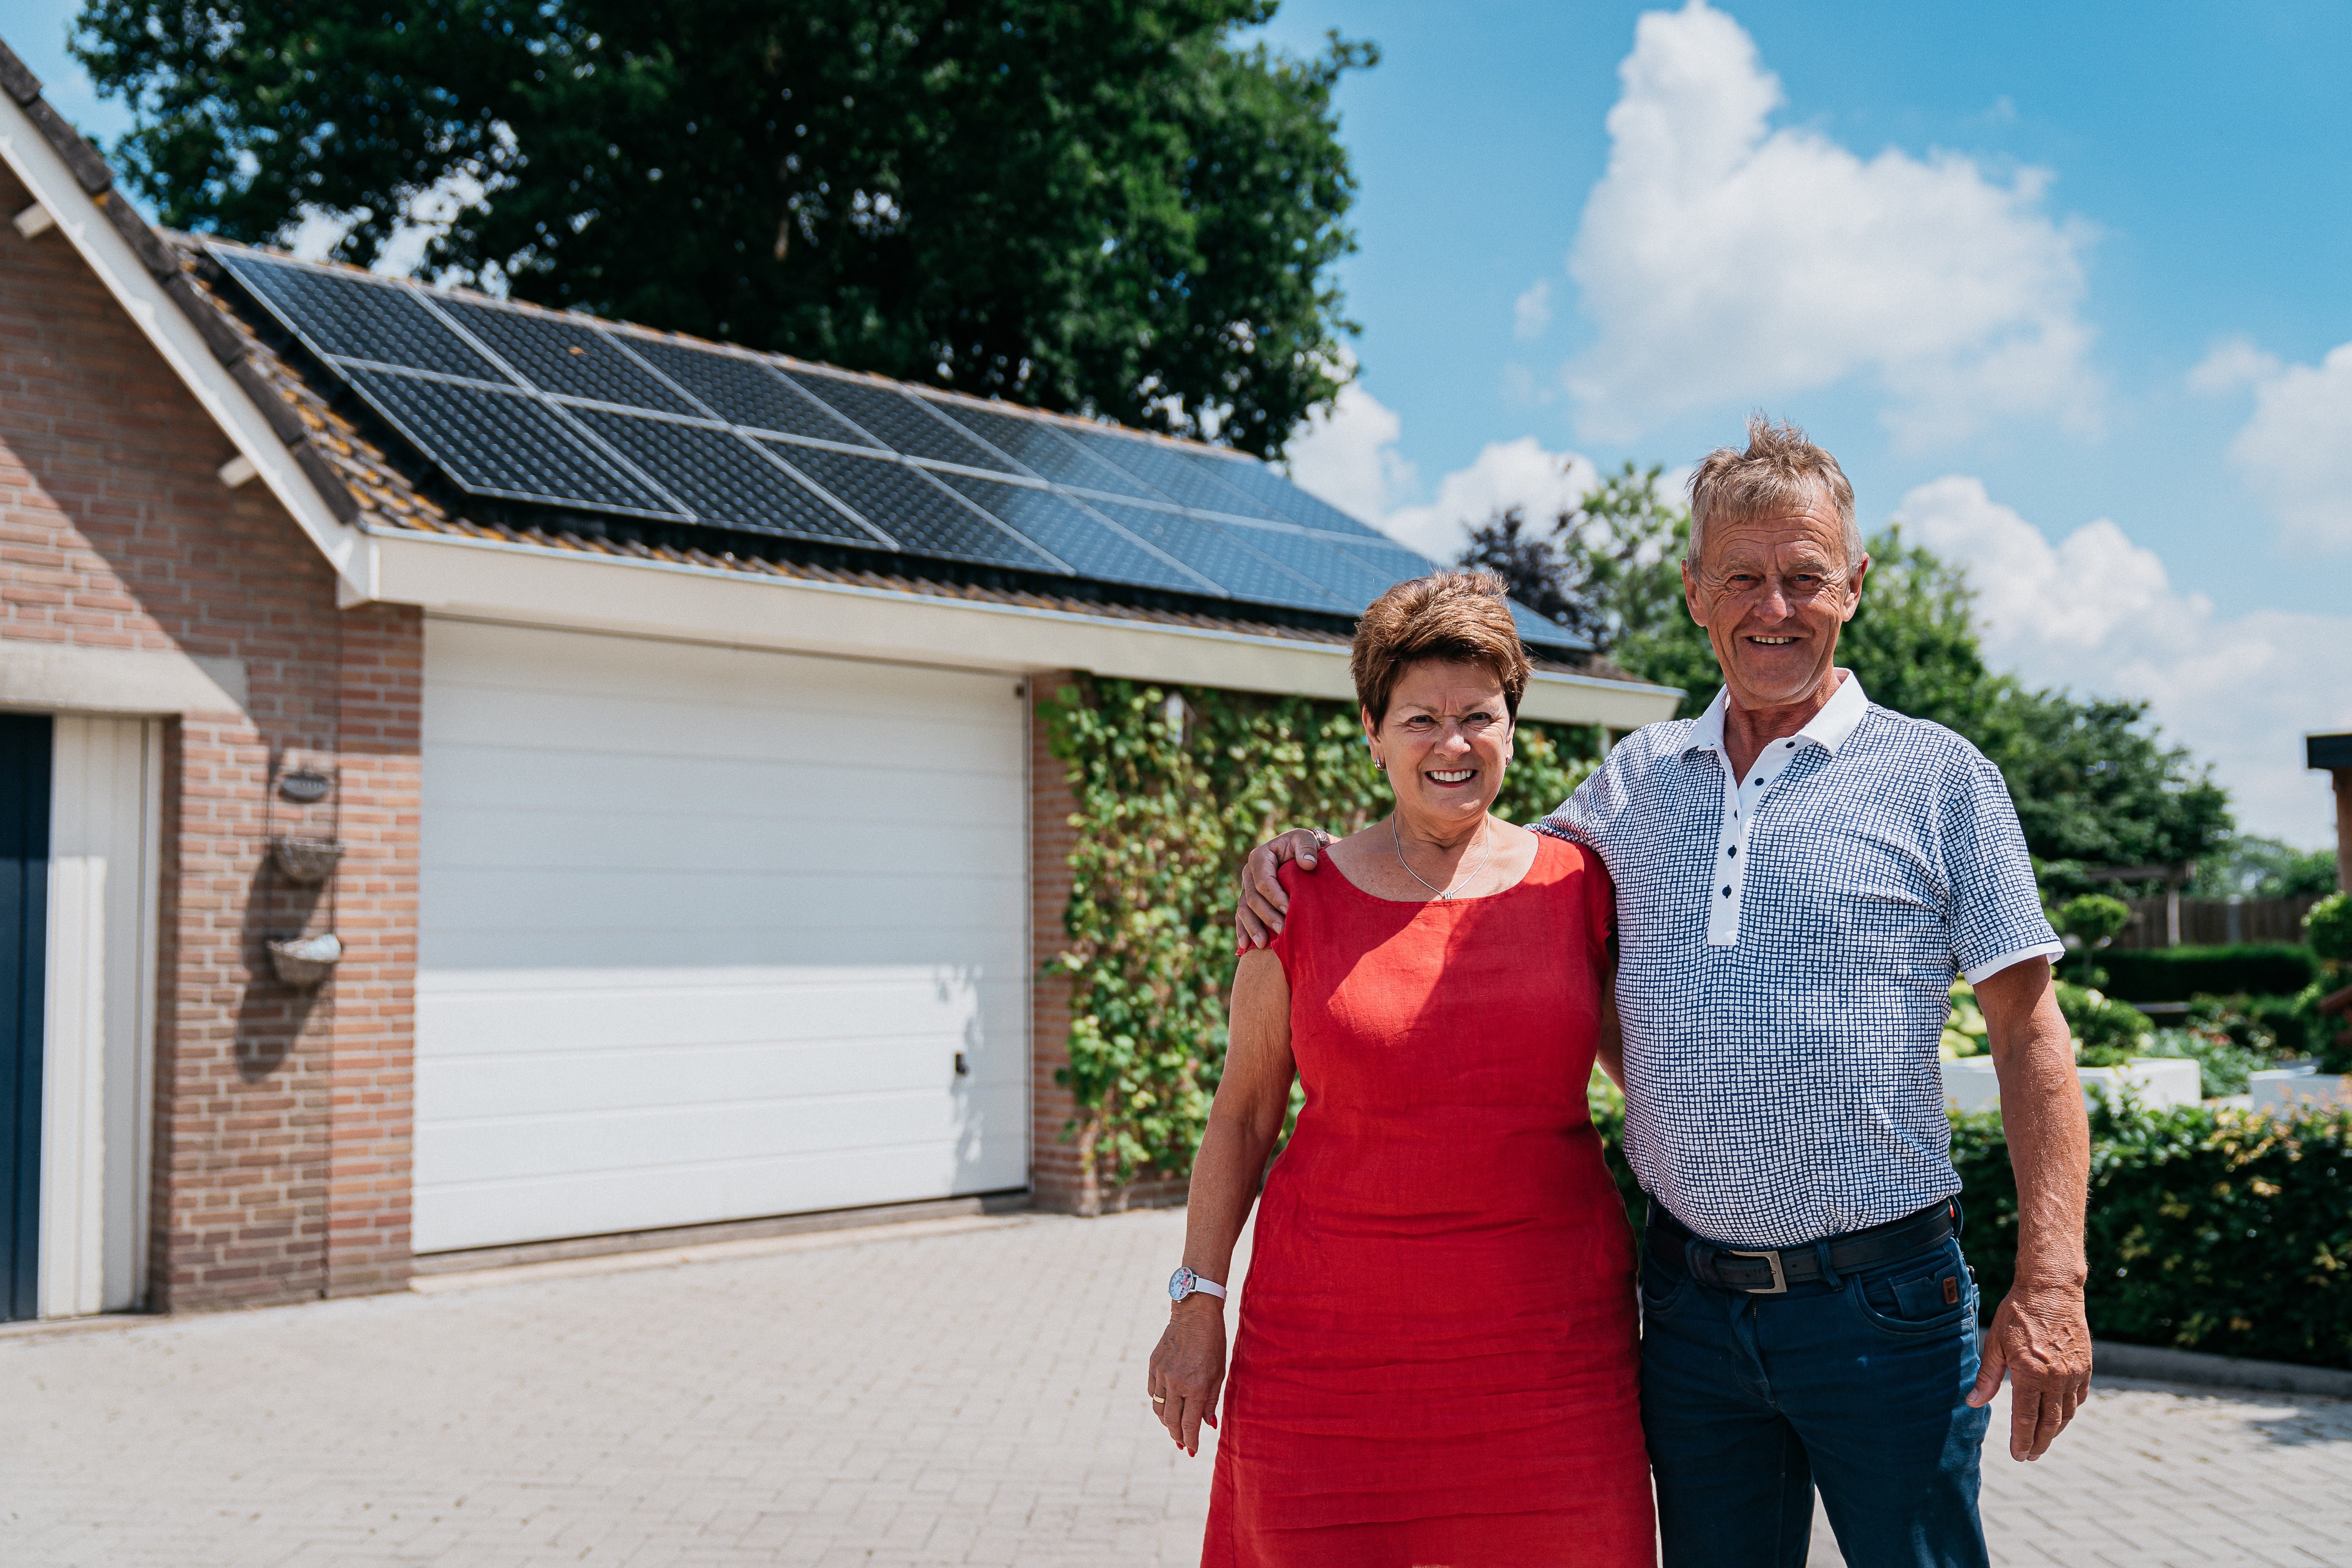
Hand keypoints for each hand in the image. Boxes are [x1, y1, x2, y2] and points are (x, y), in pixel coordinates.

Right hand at [1146, 1298, 1226, 1455]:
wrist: (1195, 1312)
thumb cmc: (1213, 1342)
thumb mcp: (1219, 1372)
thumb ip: (1212, 1401)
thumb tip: (1209, 1426)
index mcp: (1196, 1386)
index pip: (1189, 1424)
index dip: (1190, 1441)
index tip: (1192, 1451)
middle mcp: (1176, 1382)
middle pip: (1171, 1421)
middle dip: (1177, 1436)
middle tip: (1182, 1445)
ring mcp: (1161, 1373)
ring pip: (1159, 1409)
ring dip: (1167, 1422)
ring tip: (1174, 1428)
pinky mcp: (1153, 1365)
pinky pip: (1153, 1392)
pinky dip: (1159, 1402)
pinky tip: (1167, 1405)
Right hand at [1235, 828, 1334, 950]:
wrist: (1303, 854)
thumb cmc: (1306, 847)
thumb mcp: (1307, 840)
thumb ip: (1307, 848)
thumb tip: (1307, 864)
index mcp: (1260, 857)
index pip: (1264, 881)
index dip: (1275, 897)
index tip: (1290, 910)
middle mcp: (1249, 872)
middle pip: (1253, 898)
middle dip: (1267, 916)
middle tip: (1282, 931)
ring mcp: (1246, 887)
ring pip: (1244, 910)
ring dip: (1253, 928)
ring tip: (1263, 944)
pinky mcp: (1248, 899)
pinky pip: (1242, 916)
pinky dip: (1243, 931)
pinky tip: (1245, 946)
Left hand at [1968, 1282, 2091, 1460]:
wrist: (2051, 1290)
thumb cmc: (2018, 1314)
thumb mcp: (1995, 1343)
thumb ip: (1987, 1376)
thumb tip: (1973, 1402)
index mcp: (2030, 1373)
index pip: (2026, 1417)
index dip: (2021, 1439)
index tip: (2018, 1455)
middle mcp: (2056, 1378)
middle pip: (2049, 1422)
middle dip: (2038, 1443)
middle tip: (2029, 1457)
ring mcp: (2073, 1373)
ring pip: (2066, 1413)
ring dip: (2054, 1431)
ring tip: (2042, 1442)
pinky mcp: (2085, 1367)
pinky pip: (2077, 1398)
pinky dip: (2068, 1412)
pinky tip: (2059, 1417)